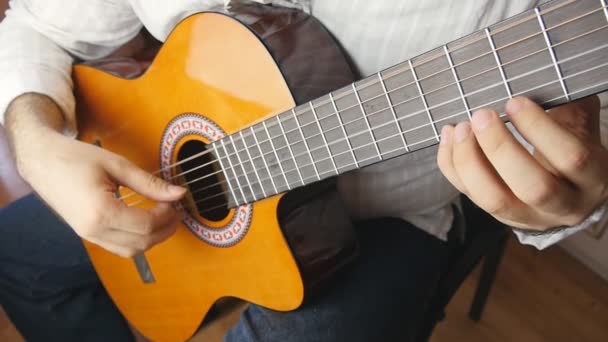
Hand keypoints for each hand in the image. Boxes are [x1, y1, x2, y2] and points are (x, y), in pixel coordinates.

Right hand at [18, 131, 185, 256]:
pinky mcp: (87, 235)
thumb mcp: (117, 165)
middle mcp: (93, 230)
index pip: (146, 226)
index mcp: (101, 212)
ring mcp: (88, 236)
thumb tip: (178, 193)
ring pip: (131, 251)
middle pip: (142, 243)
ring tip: (164, 216)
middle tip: (175, 210)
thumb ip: (149, 183)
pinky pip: (119, 247)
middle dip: (165, 229)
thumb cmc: (74, 158)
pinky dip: (138, 239)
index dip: (167, 216)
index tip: (175, 201)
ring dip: (153, 238)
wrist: (40, 160)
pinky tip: (146, 221)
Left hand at [437, 96, 607, 230]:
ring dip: (470, 162)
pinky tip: (449, 137)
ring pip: (494, 200)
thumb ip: (566, 108)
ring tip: (460, 128)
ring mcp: (527, 215)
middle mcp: (562, 205)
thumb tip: (538, 77)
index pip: (569, 157)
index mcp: (590, 178)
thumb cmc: (572, 148)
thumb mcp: (579, 128)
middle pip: (532, 187)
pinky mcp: (496, 214)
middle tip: (481, 115)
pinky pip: (468, 194)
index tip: (514, 102)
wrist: (569, 190)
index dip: (539, 129)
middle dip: (500, 149)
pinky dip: (452, 166)